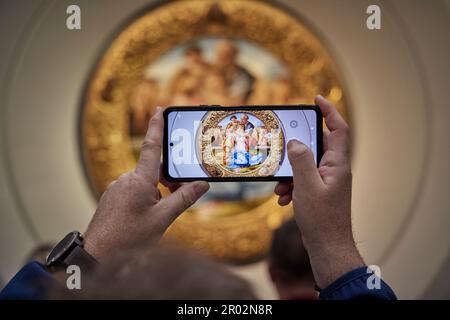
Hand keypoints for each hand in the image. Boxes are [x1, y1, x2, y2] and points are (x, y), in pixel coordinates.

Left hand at [84, 107, 208, 259]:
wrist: (97, 255)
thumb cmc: (129, 238)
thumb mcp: (163, 219)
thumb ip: (184, 199)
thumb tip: (202, 184)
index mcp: (138, 180)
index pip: (150, 147)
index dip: (156, 126)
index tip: (159, 109)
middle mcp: (124, 179)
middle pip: (153, 170)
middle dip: (168, 180)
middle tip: (178, 196)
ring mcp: (116, 189)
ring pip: (143, 183)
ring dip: (157, 192)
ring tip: (158, 215)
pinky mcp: (111, 198)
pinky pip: (132, 190)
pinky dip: (145, 197)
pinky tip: (144, 217)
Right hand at [274, 95, 363, 287]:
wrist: (327, 247)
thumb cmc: (322, 219)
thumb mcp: (307, 186)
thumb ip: (301, 160)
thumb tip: (295, 142)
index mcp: (337, 164)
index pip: (338, 129)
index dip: (329, 111)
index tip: (315, 99)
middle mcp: (334, 170)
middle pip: (316, 146)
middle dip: (297, 148)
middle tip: (283, 145)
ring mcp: (326, 182)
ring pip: (305, 165)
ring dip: (290, 173)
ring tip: (280, 186)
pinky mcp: (319, 193)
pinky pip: (303, 181)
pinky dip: (291, 187)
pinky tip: (283, 199)